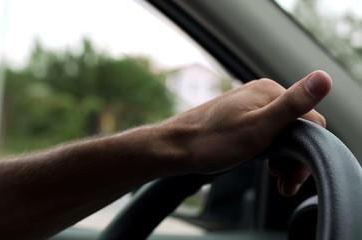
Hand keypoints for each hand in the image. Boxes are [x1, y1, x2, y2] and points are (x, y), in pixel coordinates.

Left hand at [161, 70, 330, 195]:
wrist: (175, 148)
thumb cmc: (211, 141)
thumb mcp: (258, 127)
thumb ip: (292, 105)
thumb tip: (324, 77)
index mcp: (268, 92)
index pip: (310, 118)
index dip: (307, 149)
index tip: (295, 174)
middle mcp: (260, 94)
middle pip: (296, 126)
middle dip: (295, 156)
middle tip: (285, 182)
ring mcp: (249, 105)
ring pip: (281, 132)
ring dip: (284, 157)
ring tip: (277, 179)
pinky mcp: (240, 117)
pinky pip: (265, 133)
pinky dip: (270, 152)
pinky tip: (265, 166)